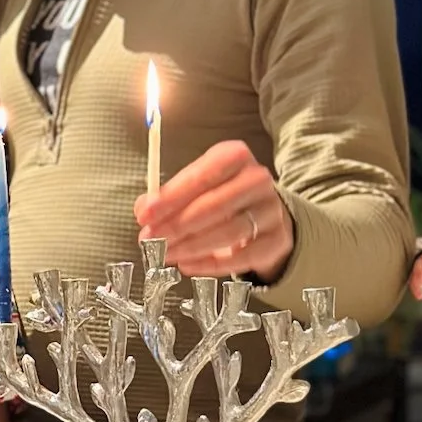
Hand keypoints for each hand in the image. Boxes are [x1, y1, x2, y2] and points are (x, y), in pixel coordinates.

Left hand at [134, 140, 293, 282]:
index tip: (145, 216)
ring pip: (229, 232)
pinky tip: (187, 266)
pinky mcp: (277, 240)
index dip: (171, 196)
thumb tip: (144, 210)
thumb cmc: (220, 195)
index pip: (202, 175)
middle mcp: (257, 179)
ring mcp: (271, 210)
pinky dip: (211, 265)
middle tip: (151, 239)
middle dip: (178, 225)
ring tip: (165, 254)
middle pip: (215, 204)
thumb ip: (168, 196)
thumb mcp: (195, 187)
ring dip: (191, 246)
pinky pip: (243, 257)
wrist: (264, 214)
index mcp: (234, 156)